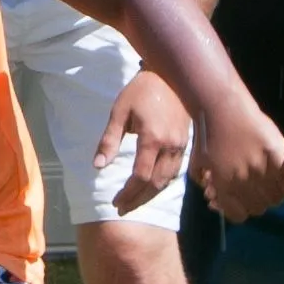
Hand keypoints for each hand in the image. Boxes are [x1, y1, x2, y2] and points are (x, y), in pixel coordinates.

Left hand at [99, 70, 192, 214]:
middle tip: (122, 209)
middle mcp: (170, 146)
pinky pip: (175, 171)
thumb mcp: (119, 112)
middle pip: (156, 184)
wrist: (170, 75)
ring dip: (151, 194)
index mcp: (153, 139)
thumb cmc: (141, 91)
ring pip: (168, 180)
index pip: (141, 176)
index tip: (115, 202)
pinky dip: (162, 182)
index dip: (128, 193)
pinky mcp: (186, 143)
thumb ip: (109, 141)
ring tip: (134, 202)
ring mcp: (181, 145)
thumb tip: (97, 167)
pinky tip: (151, 186)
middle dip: (138, 199)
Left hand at [194, 105, 283, 222]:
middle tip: (261, 195)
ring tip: (275, 188)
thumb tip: (212, 199)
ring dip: (275, 196)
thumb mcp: (198, 163)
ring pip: (275, 196)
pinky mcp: (276, 154)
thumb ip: (204, 183)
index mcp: (224, 185)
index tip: (245, 204)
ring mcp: (261, 167)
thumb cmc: (207, 134)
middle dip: (259, 204)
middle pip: (259, 208)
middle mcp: (243, 180)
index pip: (239, 214)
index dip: (242, 211)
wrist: (222, 107)